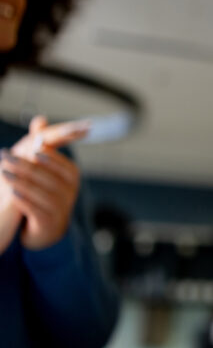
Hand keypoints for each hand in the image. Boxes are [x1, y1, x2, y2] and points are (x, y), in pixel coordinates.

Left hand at [0, 116, 85, 250]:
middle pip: (47, 176)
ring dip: (21, 182)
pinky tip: (12, 193)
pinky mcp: (50, 222)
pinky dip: (24, 201)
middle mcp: (70, 191)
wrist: (46, 226)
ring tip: (3, 173)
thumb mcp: (44, 167)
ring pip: (41, 192)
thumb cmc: (43, 191)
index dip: (43, 153)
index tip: (28, 145)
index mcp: (71, 175)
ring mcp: (62, 207)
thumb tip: (40, 120)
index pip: (58, 161)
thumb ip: (41, 144)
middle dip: (25, 165)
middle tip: (5, 156)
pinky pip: (37, 210)